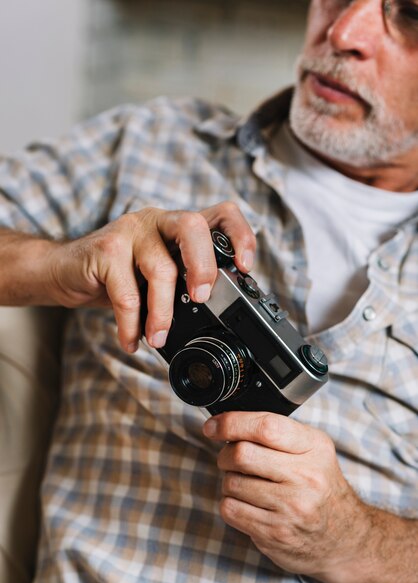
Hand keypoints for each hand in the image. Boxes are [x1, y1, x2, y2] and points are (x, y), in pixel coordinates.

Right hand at [48, 201, 255, 351]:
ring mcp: (131, 231)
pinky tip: (132, 340)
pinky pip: (126, 293)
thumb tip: (219, 312)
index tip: (245, 267)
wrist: (66, 271)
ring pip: (160, 267)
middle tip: (201, 299)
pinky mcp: (105, 249)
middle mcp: (159, 221)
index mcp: (179, 226)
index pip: (220, 214)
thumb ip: (184, 283)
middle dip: (203, 266)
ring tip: (158, 338)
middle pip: (193, 226)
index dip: (240, 235)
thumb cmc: (120, 275)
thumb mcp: (158, 276)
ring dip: (162, 312)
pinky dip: (131, 324)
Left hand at [202, 411, 371, 579]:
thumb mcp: (313, 450)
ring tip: (246, 484)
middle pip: (241, 454)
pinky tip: (248, 504)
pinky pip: (231, 509)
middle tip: (230, 458)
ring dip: (229, 481)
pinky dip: (231, 504)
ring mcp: (291, 508)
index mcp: (314, 447)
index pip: (265, 427)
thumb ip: (278, 433)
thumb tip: (227, 423)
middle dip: (225, 454)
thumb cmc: (321, 488)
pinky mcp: (275, 533)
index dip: (231, 423)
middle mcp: (305, 477)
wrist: (346, 539)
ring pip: (231, 483)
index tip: (213, 426)